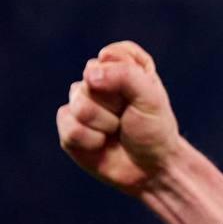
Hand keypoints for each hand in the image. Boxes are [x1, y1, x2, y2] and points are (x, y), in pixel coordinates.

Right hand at [56, 40, 181, 195]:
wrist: (150, 168)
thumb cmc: (154, 129)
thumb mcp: (150, 98)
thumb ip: (125, 76)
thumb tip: (90, 75)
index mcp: (123, 66)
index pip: (111, 55)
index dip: (125, 76)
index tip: (141, 93)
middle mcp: (99, 80)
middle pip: (90, 79)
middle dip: (114, 103)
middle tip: (128, 116)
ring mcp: (81, 103)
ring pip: (79, 103)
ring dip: (104, 123)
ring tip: (116, 130)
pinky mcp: (68, 127)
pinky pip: (69, 126)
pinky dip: (90, 140)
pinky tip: (101, 144)